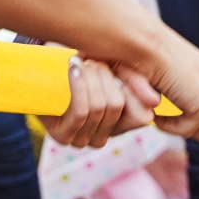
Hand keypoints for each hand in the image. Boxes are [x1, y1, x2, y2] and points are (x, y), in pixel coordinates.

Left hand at [40, 57, 155, 148]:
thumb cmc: (82, 67)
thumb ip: (135, 81)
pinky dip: (80, 85)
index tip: (120, 66)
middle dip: (106, 74)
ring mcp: (83, 139)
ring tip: (82, 61)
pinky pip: (82, 111)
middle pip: (117, 104)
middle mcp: (104, 136)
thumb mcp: (112, 68)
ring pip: (100, 106)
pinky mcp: (63, 136)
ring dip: (91, 77)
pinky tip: (74, 68)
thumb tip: (156, 103)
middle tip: (94, 59)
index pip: (143, 116)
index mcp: (120, 123)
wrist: (42, 70)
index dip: (135, 89)